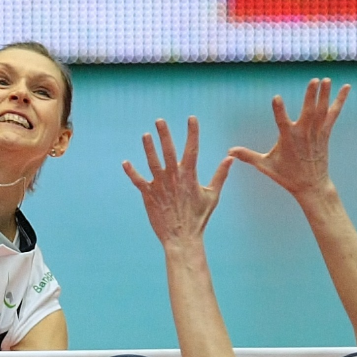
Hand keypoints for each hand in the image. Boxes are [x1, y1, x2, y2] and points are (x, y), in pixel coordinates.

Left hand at [123, 117, 232, 247]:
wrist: (182, 238)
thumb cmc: (199, 218)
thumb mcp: (212, 196)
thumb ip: (220, 175)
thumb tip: (230, 158)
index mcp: (190, 176)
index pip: (192, 149)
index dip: (192, 132)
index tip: (191, 118)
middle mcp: (174, 178)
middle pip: (168, 151)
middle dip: (164, 134)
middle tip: (159, 120)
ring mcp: (160, 186)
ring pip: (152, 162)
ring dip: (148, 148)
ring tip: (146, 135)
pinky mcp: (148, 195)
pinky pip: (138, 181)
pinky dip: (131, 172)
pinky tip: (125, 162)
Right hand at [228, 78, 349, 198]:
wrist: (310, 185)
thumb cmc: (286, 176)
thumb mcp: (265, 166)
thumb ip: (248, 156)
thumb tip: (229, 151)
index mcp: (288, 140)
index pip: (282, 123)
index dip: (279, 110)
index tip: (276, 98)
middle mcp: (304, 135)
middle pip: (309, 112)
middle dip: (311, 97)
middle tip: (314, 81)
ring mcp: (316, 133)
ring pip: (321, 111)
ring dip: (324, 95)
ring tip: (326, 79)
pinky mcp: (325, 133)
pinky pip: (333, 114)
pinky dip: (339, 101)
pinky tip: (346, 87)